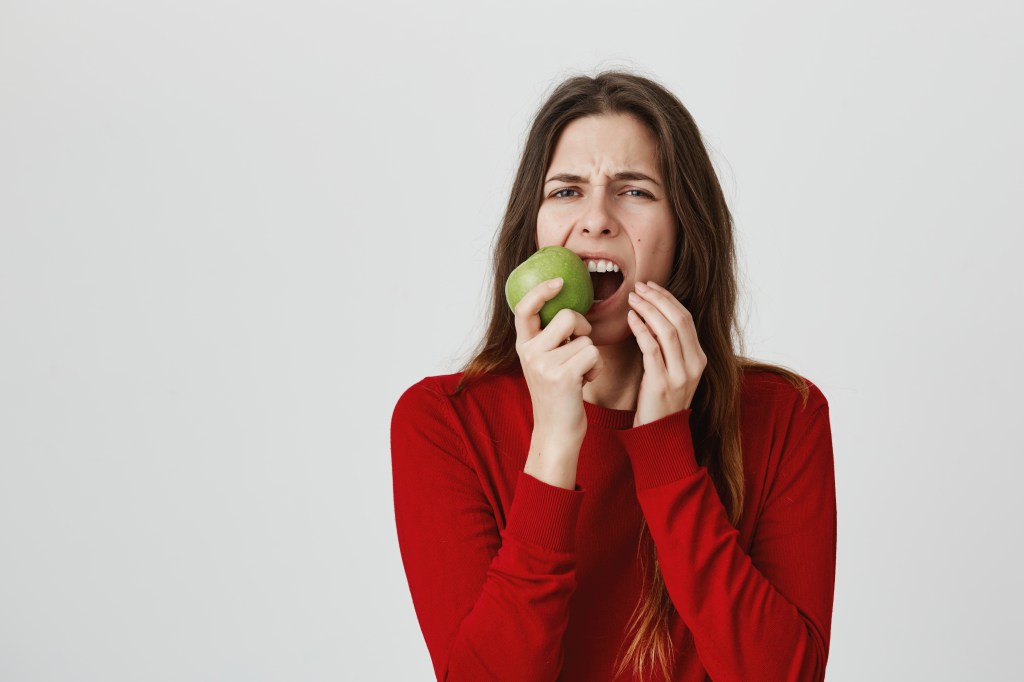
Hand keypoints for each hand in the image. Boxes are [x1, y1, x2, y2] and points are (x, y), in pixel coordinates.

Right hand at [514, 278, 603, 445]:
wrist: (556, 430)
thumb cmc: (557, 393)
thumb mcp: (545, 361)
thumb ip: (550, 338)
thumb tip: (570, 308)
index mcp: (524, 345)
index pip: (525, 308)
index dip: (542, 291)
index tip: (559, 281)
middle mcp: (529, 352)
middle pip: (568, 316)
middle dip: (583, 328)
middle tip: (578, 348)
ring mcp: (544, 364)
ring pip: (585, 338)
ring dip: (591, 355)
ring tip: (579, 373)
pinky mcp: (562, 376)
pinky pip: (593, 354)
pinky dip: (596, 367)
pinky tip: (584, 382)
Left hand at [626, 280, 706, 427]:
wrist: (659, 436)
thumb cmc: (660, 401)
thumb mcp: (672, 371)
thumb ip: (669, 348)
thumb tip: (653, 317)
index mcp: (699, 358)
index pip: (687, 318)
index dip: (668, 299)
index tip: (651, 287)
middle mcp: (694, 364)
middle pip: (680, 320)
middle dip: (658, 299)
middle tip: (639, 287)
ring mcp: (680, 375)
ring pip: (667, 331)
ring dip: (648, 310)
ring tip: (632, 299)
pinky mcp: (661, 383)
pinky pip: (652, 349)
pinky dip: (641, 330)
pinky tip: (631, 319)